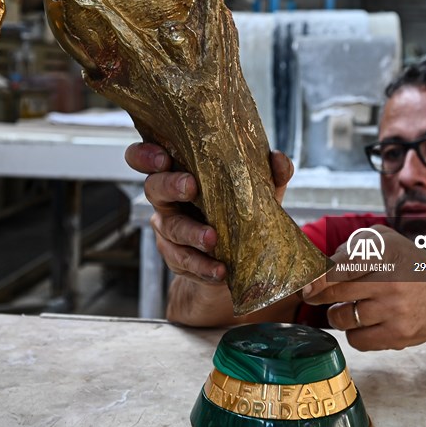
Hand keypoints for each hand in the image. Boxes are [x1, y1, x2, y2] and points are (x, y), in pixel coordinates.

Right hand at [125, 142, 293, 285]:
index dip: (146, 155)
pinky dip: (203, 267)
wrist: (237, 255)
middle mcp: (166, 198)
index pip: (146, 158)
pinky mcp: (176, 258)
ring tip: (212, 239)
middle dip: (170, 185)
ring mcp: (168, 229)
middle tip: (191, 187)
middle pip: (154, 188)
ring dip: (191, 234)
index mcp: (178, 172)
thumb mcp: (255, 189)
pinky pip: (184, 262)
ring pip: (170, 228)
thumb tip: (279, 160)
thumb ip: (267, 174)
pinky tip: (219, 270)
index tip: (163, 157)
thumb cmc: (238, 207)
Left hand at [300, 225, 425, 350]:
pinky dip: (354, 332)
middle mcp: (391, 282)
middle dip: (318, 295)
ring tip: (348, 307)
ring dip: (337, 314)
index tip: (306, 284)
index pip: (340, 267)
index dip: (317, 278)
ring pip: (342, 318)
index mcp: (386, 253)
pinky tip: (364, 322)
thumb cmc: (408, 265)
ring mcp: (395, 311)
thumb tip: (319, 267)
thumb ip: (352, 246)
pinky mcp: (398, 336)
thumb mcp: (386, 241)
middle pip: (335, 293)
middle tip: (314, 294)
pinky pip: (357, 340)